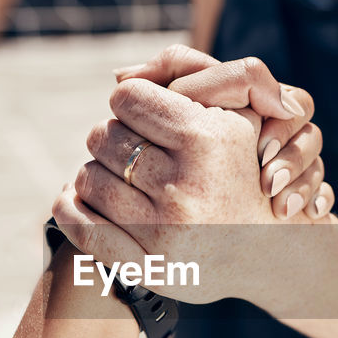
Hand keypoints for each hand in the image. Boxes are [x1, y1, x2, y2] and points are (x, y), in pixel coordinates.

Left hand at [53, 54, 335, 304]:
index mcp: (207, 140)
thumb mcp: (239, 111)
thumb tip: (119, 77)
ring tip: (122, 179)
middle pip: (103, 136)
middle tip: (133, 150)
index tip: (144, 116)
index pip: (127, 97)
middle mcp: (185, 186)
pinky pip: (83, 228)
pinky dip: (69, 210)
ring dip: (97, 174)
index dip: (132, 101)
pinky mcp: (148, 267)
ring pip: (88, 179)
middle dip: (113, 137)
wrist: (267, 249)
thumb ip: (192, 70)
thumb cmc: (246, 168)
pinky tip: (77, 200)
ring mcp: (164, 231)